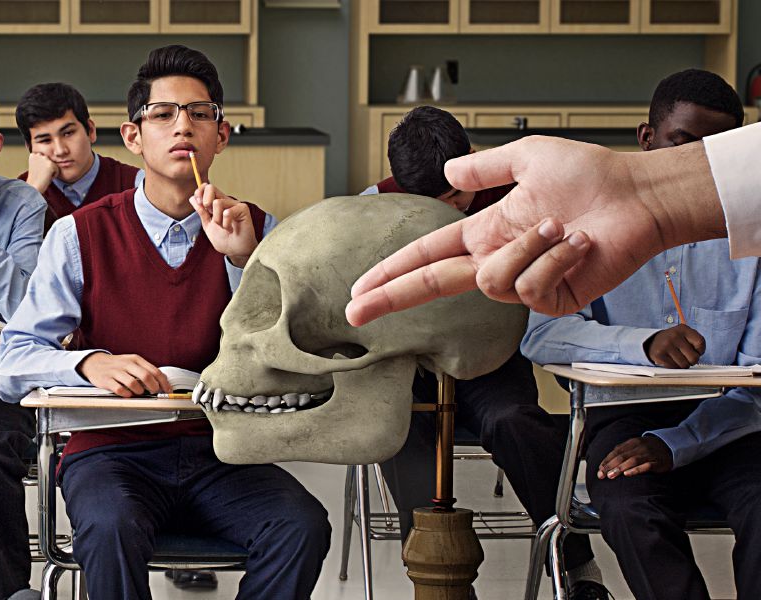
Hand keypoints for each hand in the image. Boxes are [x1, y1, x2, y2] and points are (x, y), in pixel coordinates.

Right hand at [26, 152, 59, 194]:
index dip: (42, 166)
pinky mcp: (50, 164)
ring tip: (44, 176)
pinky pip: (57, 170)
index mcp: (33, 154)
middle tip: (41, 175)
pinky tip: (47, 178)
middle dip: (47, 168)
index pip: (44, 158)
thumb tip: (51, 158)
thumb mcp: (35, 166)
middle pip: (49, 161)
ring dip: (51, 171)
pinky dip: (54, 175)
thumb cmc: (35, 179)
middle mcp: (38, 154)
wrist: (34, 186)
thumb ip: (41, 161)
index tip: (38, 172)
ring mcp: (44, 159)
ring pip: (54, 165)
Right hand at [77, 353, 172, 397]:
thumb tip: (161, 382)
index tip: (168, 390)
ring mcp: (116, 372)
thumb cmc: (117, 365)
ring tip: (139, 392)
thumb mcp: (131, 363)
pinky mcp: (107, 380)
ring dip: (139, 391)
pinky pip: (119, 389)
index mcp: (135, 359)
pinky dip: (126, 394)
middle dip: (153, 387)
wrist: (94, 363)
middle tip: (154, 392)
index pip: (154, 371)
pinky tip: (127, 394)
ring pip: (133, 383)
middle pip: (146, 376)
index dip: (163, 382)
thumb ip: (145, 370)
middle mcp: (127, 364)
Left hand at [188, 183, 256, 266]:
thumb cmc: (224, 240)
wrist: (235, 251)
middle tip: (210, 214)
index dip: (199, 192)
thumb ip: (201, 212)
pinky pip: (228, 212)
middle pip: (211, 188)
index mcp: (217, 203)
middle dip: (205, 201)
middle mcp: (226, 201)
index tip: (198, 203)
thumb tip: (192, 198)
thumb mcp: (208, 225)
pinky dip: (226, 224)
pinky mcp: (242, 209)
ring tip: (223, 227)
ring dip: (217, 219)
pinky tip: (230, 229)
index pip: (206, 188)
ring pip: (218, 202)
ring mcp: (234, 204)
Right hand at [345, 136, 724, 325]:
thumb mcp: (529, 157)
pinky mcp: (553, 300)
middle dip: (392, 295)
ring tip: (562, 226)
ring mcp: (525, 284)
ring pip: (492, 280)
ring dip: (529, 247)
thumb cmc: (593, 176)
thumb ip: (485, 167)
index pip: (426, 257)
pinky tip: (580, 244)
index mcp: (485, 232)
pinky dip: (556, 260)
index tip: (360, 290)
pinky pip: (531, 287)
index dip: (391, 273)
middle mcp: (498, 260)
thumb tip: (448, 171)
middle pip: (432, 284)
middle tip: (357, 311)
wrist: (640, 197)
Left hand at [599, 436, 673, 478]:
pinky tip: (627, 474)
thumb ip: (622, 450)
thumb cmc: (648, 448)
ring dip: (620, 468)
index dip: (607, 461)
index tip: (599, 470)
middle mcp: (640, 447)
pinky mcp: (658, 462)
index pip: (616, 452)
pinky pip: (646, 466)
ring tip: (611, 475)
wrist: (670, 447)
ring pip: (632, 460)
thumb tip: (607, 460)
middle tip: (602, 475)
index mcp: (632, 442)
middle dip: (610, 466)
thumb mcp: (635, 446)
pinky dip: (636, 470)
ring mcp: (649, 454)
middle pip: (622, 456)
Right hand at [644, 324, 705, 367]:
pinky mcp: (659, 355)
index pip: (700, 342)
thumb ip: (696, 343)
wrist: (653, 342)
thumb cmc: (675, 341)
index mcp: (683, 329)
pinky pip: (674, 367)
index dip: (700, 350)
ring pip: (684, 365)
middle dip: (692, 361)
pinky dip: (674, 366)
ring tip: (677, 359)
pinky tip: (670, 360)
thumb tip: (696, 359)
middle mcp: (674, 336)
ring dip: (683, 365)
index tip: (695, 351)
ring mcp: (665, 345)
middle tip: (686, 357)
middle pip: (694, 357)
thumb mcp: (685, 335)